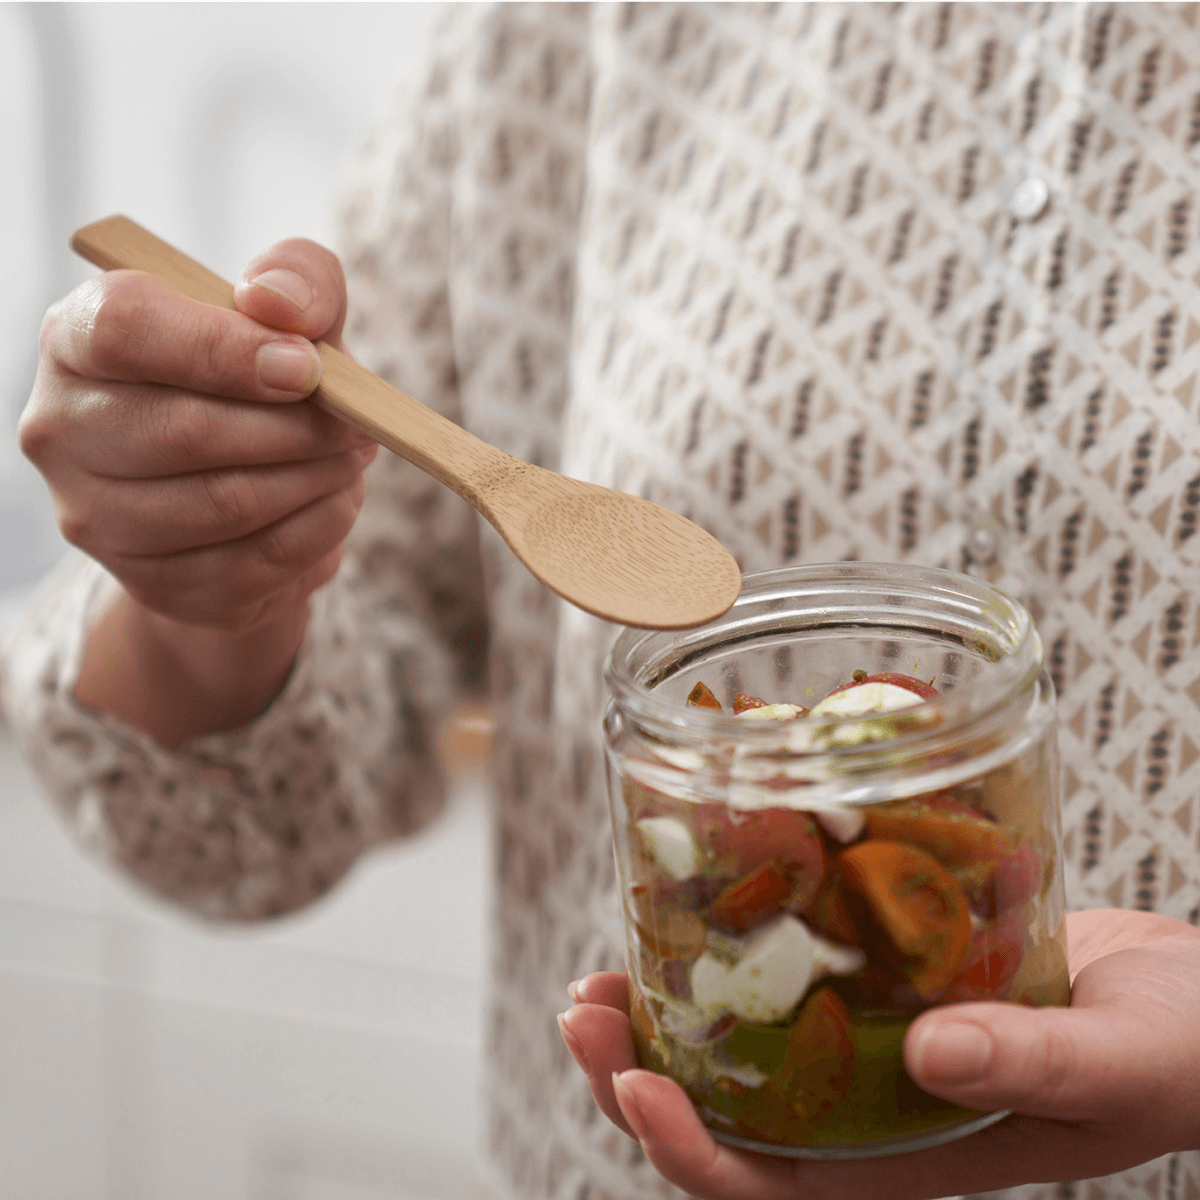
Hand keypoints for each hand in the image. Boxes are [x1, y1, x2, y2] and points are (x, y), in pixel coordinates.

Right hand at [21, 240, 377, 741]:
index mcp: (78, 338)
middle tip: (357, 423)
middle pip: (186, 431)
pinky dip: (317, 529)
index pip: (125, 331)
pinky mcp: (154, 585)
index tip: (306, 366)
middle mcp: (64, 431)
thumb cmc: (261, 376)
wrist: (247, 482)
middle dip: (296, 428)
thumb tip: (280, 304)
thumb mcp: (289, 310)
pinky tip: (335, 501)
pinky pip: (254, 563)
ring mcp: (99, 519)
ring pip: (226, 504)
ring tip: (351, 457)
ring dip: (315, 479)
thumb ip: (298, 278)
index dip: (224, 350)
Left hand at [559, 909, 1199, 1198]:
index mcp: (913, 1161)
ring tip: (598, 979)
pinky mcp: (880, 987)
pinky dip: (725, 965)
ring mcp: (869, 1050)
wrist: (1197, 1001)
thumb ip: (1032, 1062)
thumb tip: (928, 1054)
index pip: (774, 1189)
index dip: (691, 1152)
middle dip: (637, 1081)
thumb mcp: (1120, 1062)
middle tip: (580, 1012)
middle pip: (725, 1122)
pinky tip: (687, 922)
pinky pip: (784, 987)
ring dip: (659, 1024)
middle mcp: (871, 1112)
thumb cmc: (1180, 1050)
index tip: (635, 1087)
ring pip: (737, 1059)